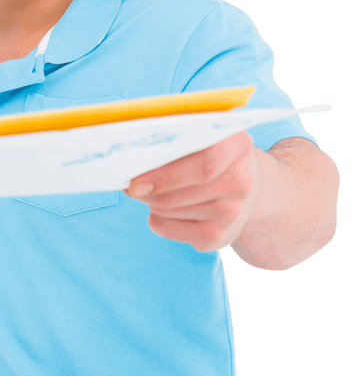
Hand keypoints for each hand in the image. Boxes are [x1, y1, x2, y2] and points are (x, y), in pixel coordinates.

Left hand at [124, 130, 259, 251]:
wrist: (243, 187)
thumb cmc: (207, 156)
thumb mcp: (199, 139)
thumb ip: (170, 142)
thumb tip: (132, 166)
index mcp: (236, 145)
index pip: (205, 163)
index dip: (166, 175)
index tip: (135, 182)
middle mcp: (242, 180)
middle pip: (185, 192)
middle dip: (151, 191)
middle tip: (132, 186)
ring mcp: (234, 211)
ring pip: (174, 211)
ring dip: (153, 203)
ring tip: (150, 193)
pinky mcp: (221, 236)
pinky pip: (174, 231)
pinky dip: (159, 221)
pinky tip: (161, 211)